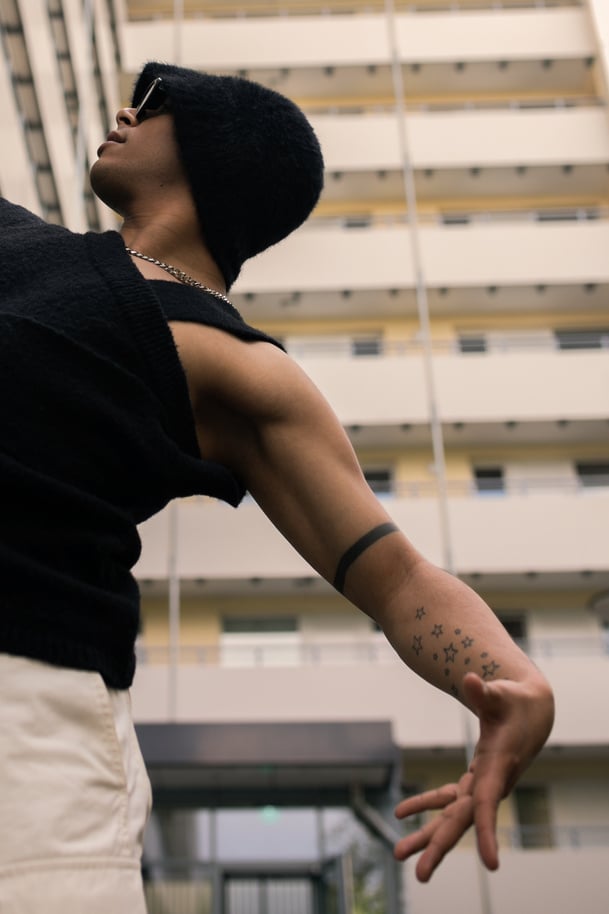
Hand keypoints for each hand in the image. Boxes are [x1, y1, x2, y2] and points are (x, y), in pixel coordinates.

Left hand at [393, 671, 553, 881]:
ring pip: (452, 816)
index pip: (490, 805)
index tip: (492, 864)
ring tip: (399, 853)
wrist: (531, 710)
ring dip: (427, 835)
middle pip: (463, 821)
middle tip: (420, 875)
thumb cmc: (515, 700)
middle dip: (441, 846)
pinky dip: (426, 804)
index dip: (488, 832)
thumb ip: (484, 692)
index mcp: (498, 767)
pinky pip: (448, 798)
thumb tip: (470, 680)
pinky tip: (401, 813)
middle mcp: (491, 784)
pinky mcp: (475, 780)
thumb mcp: (501, 693)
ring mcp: (482, 785)